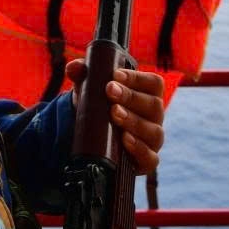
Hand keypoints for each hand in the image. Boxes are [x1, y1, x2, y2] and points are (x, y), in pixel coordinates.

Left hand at [65, 60, 165, 174]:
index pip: (154, 83)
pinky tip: (125, 140)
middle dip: (131, 97)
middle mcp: (154, 117)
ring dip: (134, 121)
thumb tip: (73, 67)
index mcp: (148, 95)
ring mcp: (153, 140)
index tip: (116, 75)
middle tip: (110, 91)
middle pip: (154, 105)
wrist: (97, 139)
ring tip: (114, 114)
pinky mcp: (147, 160)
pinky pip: (151, 158)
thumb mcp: (91, 90)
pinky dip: (139, 149)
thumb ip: (83, 75)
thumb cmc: (101, 108)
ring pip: (154, 131)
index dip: (137, 78)